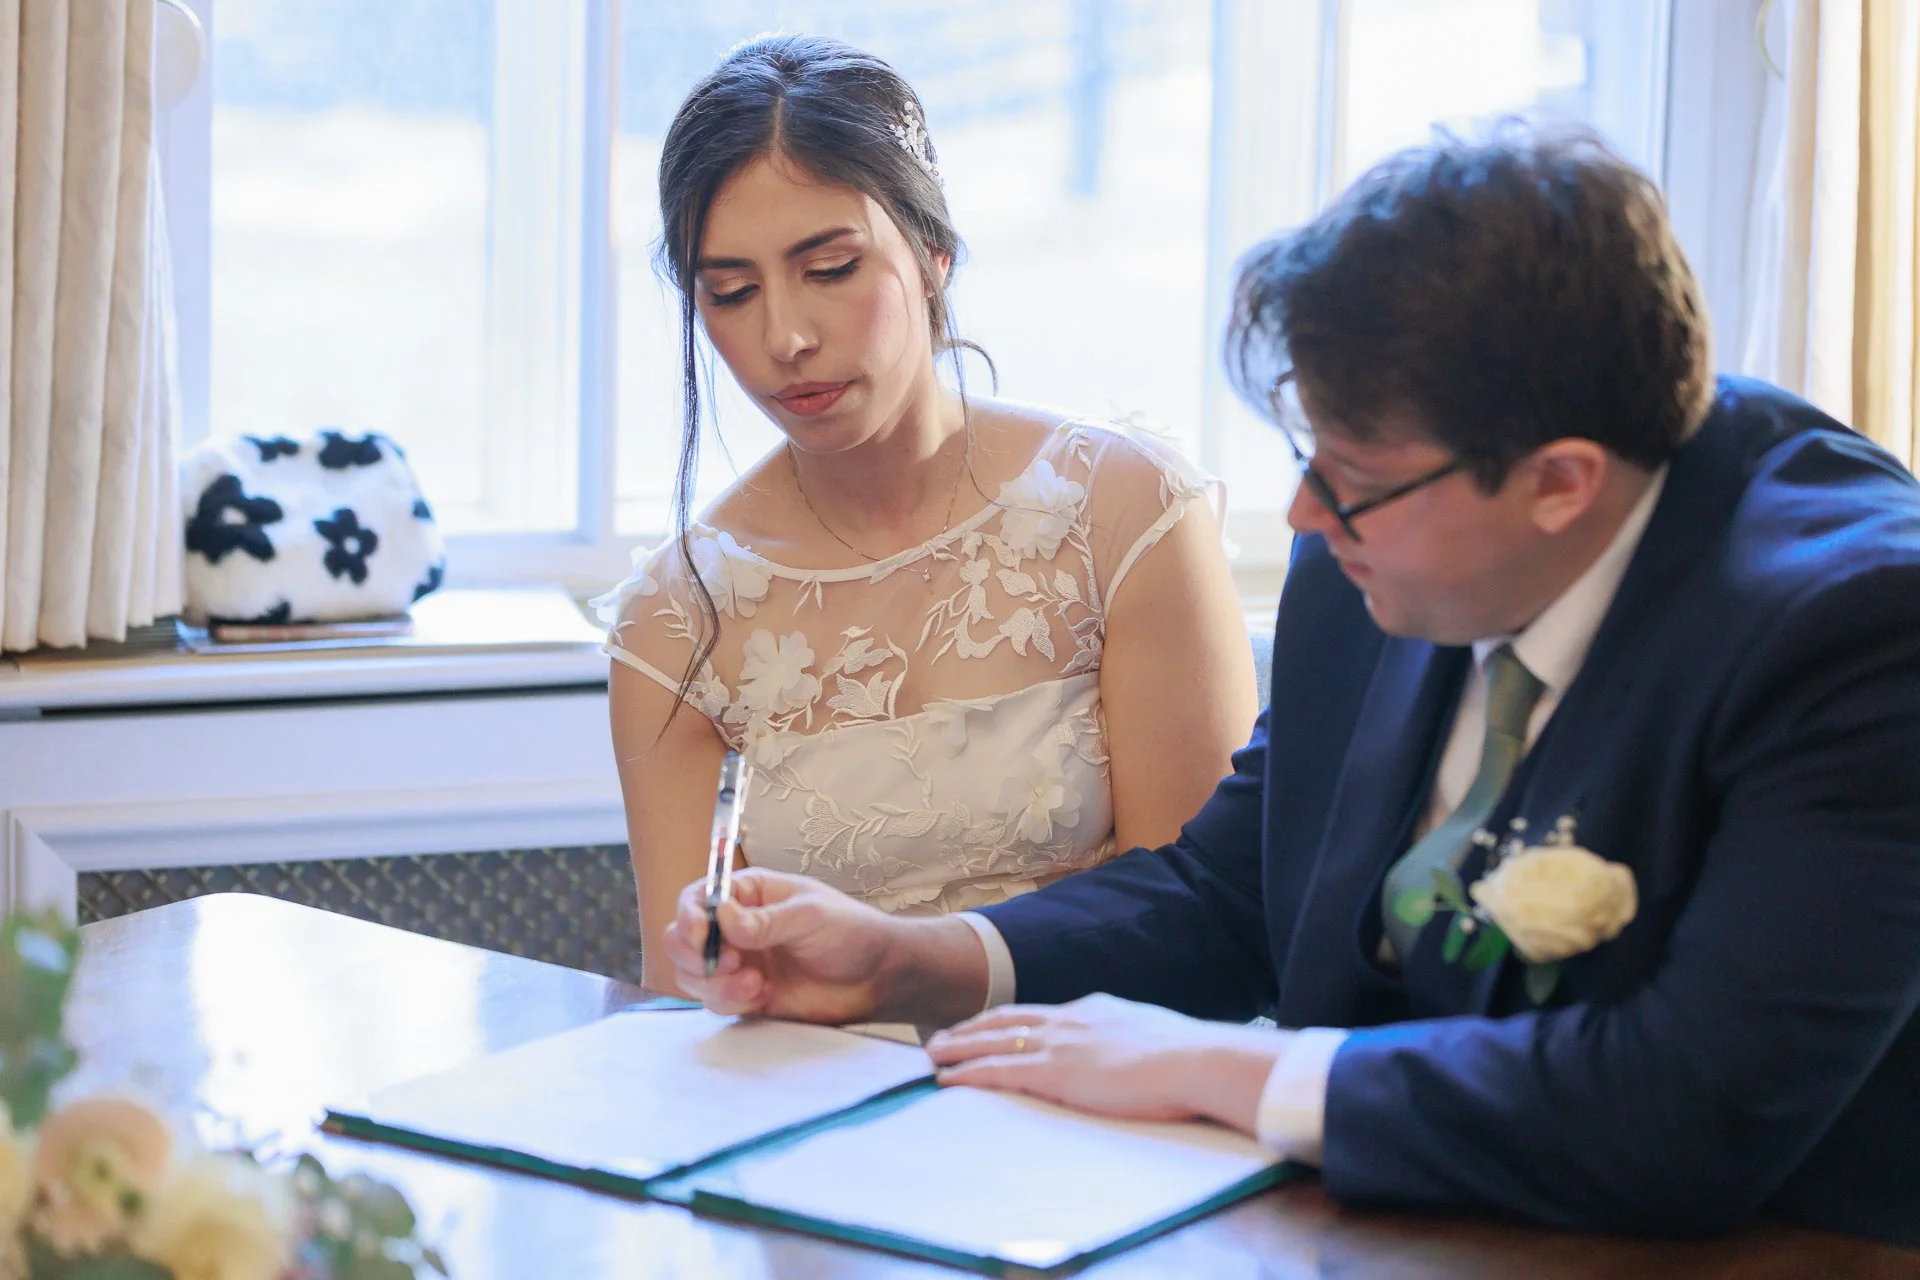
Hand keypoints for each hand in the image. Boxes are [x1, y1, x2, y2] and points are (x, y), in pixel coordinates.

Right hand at [661, 869, 896, 1023]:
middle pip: (681, 939)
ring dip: (714, 983)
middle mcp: (736, 928)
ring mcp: (739, 963)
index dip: (689, 917)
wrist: (877, 979)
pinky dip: (728, 1001)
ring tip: (756, 983)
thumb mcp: (811, 916)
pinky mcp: (746, 996)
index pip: (697, 898)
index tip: (702, 937)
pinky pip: (714, 1002)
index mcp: (749, 894)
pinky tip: (762, 995)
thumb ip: (765, 920)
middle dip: (695, 955)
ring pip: (693, 974)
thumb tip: (722, 918)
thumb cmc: (851, 933)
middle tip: (732, 963)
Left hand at [925, 993, 1285, 1131]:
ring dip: (959, 1047)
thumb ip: (1137, 1042)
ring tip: (932, 1053)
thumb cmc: (1190, 1057)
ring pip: (993, 1041)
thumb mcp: (1157, 1038)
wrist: (1196, 1059)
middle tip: (944, 1035)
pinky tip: (947, 1079)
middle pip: (1007, 1019)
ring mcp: (1059, 1044)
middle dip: (973, 1027)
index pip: (1042, 1013)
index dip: (1011, 1019)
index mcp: (1095, 1011)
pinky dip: (967, 1074)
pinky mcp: (1053, 1073)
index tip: (991, 1024)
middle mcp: (1070, 1020)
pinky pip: (997, 1072)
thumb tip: (1143, 1054)